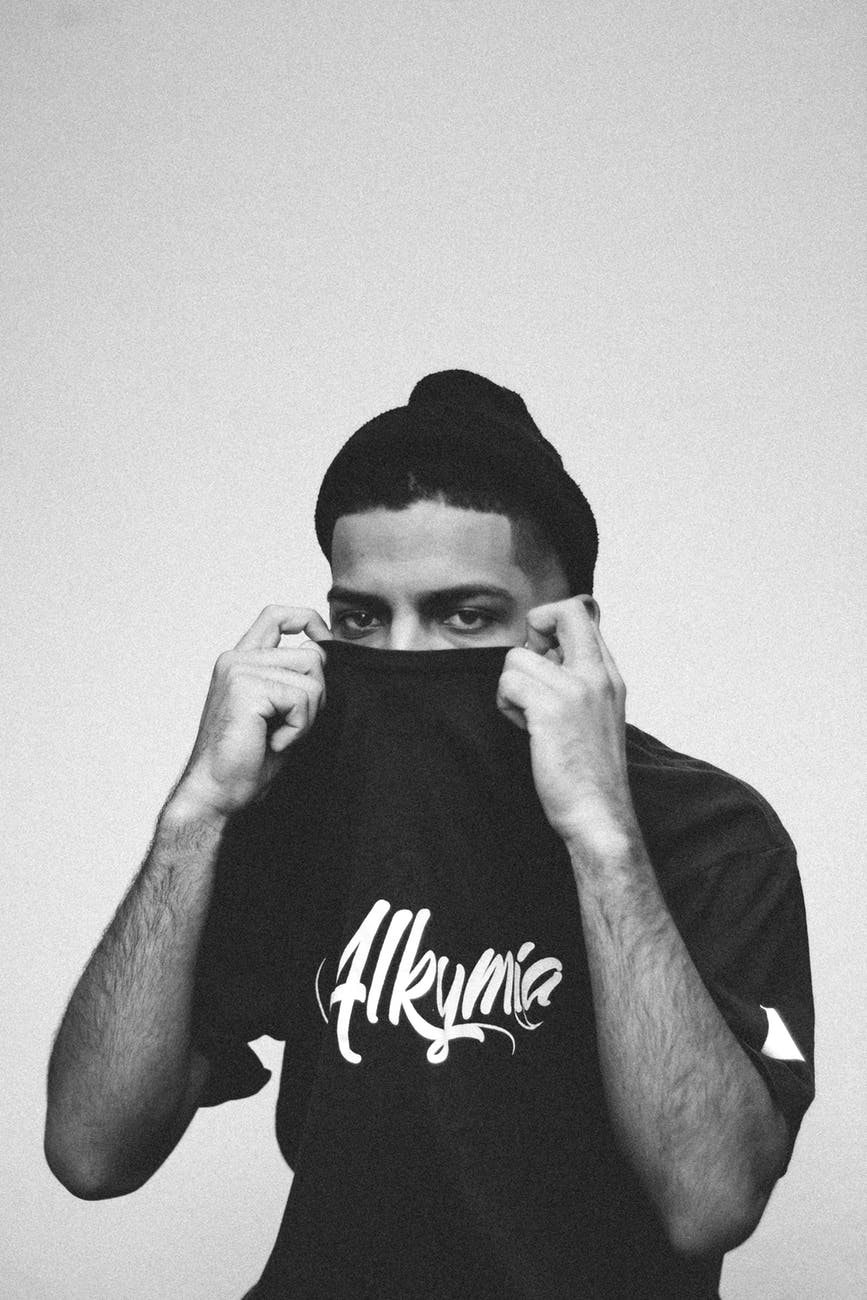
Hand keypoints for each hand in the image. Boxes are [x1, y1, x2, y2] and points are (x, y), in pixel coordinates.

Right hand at [172, 605, 331, 820]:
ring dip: (307, 715)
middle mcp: (236, 659)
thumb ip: (293, 680)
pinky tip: (273, 743)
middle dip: (317, 695)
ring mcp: (239, 670)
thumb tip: (322, 653)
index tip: (324, 643)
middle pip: (311, 655)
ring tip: (278, 736)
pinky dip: (298, 728)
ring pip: (312, 678)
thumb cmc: (246, 761)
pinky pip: (301, 699)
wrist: (216, 793)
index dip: (309, 621)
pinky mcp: (245, 688)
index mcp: (241, 661)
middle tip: (291, 725)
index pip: (277, 616)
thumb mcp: (278, 712)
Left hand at [496, 598, 638, 854]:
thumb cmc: (589, 772)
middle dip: (534, 630)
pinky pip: (508, 682)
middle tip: (531, 671)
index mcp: (609, 675)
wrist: (598, 814)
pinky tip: (525, 729)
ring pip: (518, 656)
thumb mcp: (595, 714)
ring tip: (529, 717)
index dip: (550, 623)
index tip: (543, 654)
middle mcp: (597, 675)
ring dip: (512, 687)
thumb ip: (577, 680)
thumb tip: (539, 651)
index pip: (583, 612)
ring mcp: (576, 689)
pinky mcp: (551, 708)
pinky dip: (507, 706)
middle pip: (562, 611)